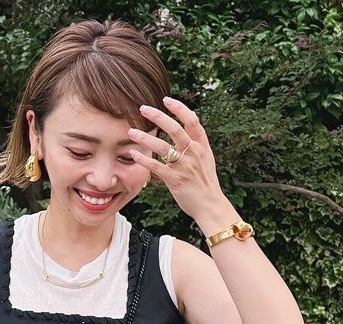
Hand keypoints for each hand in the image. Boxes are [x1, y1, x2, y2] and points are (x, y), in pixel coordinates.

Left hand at [128, 96, 227, 221]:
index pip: (192, 120)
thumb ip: (196, 143)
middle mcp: (194, 153)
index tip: (166, 100)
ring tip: (131, 132)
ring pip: (163, 147)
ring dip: (145, 138)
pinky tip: (133, 154)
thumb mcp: (206, 159)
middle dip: (158, 117)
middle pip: (175, 129)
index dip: (179, 108)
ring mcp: (184, 166)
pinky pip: (156, 167)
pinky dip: (144, 160)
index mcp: (202, 146)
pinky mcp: (175, 180)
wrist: (210, 205)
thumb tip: (188, 126)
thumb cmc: (205, 182)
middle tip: (143, 108)